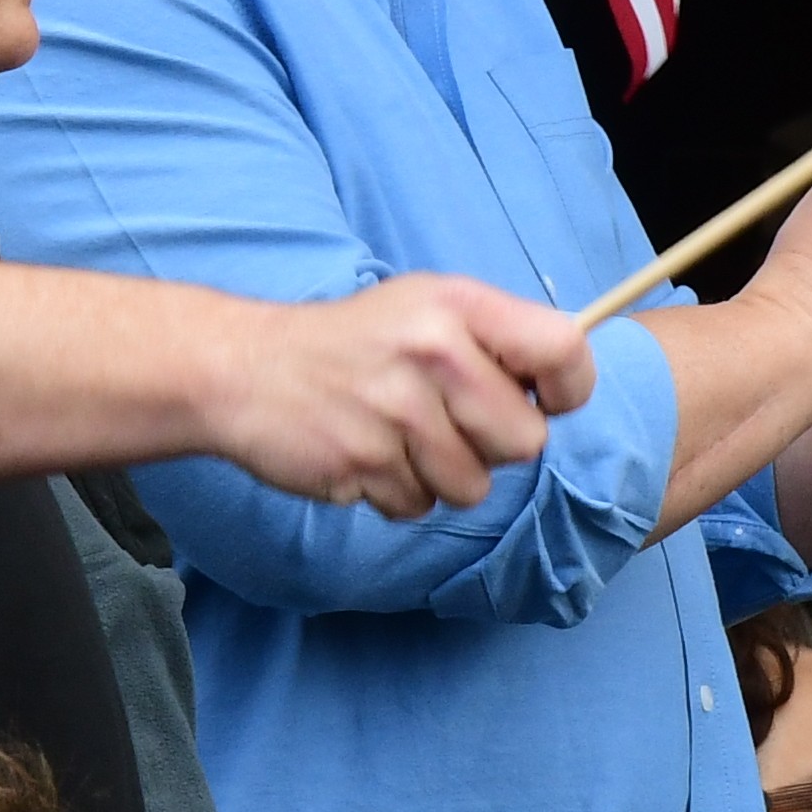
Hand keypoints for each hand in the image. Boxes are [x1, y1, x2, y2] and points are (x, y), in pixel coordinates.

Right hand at [214, 277, 591, 516]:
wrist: (244, 367)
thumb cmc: (354, 342)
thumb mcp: (426, 307)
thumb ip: (494, 339)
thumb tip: (564, 388)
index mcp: (459, 305)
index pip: (564, 350)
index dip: (568, 388)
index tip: (542, 399)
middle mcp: (434, 352)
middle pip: (525, 441)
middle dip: (491, 445)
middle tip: (445, 419)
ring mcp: (397, 410)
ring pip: (472, 485)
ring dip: (441, 474)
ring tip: (399, 435)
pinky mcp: (363, 462)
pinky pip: (419, 506)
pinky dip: (397, 492)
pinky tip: (368, 453)